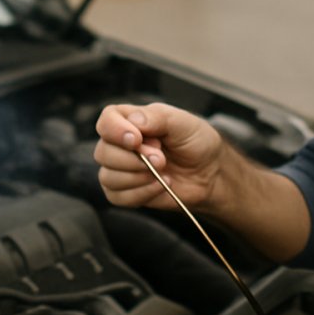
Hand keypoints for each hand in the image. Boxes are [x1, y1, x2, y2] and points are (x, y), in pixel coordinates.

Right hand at [93, 102, 224, 211]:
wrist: (210, 173)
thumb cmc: (196, 143)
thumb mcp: (183, 122)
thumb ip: (157, 117)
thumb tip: (133, 120)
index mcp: (131, 121)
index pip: (106, 121)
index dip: (115, 131)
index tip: (137, 139)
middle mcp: (121, 144)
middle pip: (103, 152)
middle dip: (134, 159)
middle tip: (161, 159)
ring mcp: (121, 169)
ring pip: (108, 177)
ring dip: (138, 177)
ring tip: (162, 172)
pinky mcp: (126, 192)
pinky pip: (117, 197)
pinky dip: (140, 193)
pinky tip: (159, 185)